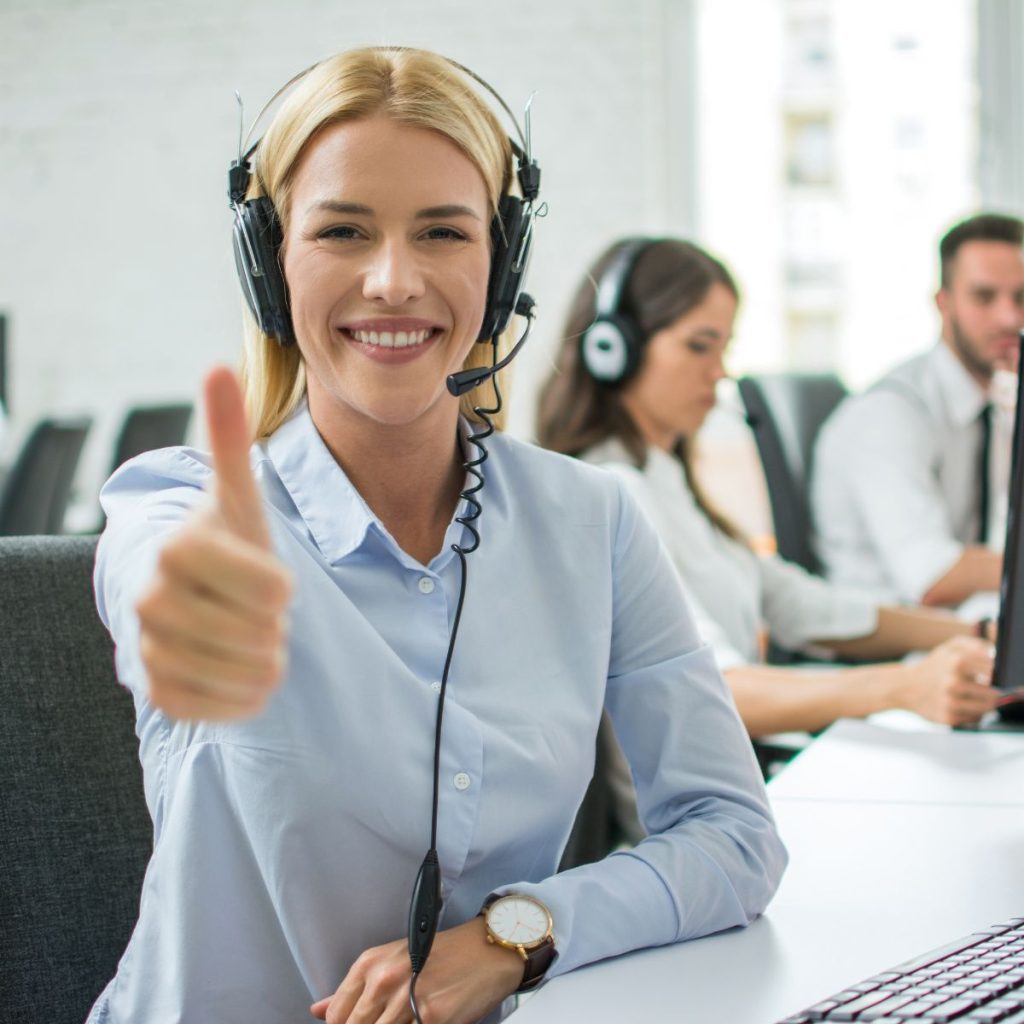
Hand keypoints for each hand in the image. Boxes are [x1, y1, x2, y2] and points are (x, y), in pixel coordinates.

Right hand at [134, 366, 292, 720]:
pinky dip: (247, 694)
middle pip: (263, 633)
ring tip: (248, 633)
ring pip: (249, 673)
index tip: (266, 576)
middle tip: (253, 607)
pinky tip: (238, 668)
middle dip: (273, 622)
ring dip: (265, 657)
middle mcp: (150, 599)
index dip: (283, 587)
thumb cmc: (224, 542)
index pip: (273, 590)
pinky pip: (225, 707)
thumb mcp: (238, 495)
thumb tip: (217, 368)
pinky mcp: (156, 693)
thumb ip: (229, 439)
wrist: (188, 596)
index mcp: (178, 547)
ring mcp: (147, 650)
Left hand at [310, 916, 523, 1023]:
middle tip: (392, 1017)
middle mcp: (384, 980)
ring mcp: (406, 1000)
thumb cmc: (441, 955)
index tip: (361, 1023)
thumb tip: (318, 1010)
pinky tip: (425, 1020)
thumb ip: (353, 990)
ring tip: (409, 1016)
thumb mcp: (392, 961)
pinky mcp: (431, 1018)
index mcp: (370, 964)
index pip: (337, 1016)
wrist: (485, 951)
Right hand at [897, 636, 998, 725]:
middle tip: (987, 688)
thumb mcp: (949, 647)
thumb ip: (975, 644)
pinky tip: (964, 705)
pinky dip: (974, 713)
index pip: (994, 670)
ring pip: (987, 707)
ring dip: (986, 703)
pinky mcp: (948, 718)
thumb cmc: (933, 666)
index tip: (995, 676)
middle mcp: (953, 682)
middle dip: (994, 691)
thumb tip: (994, 653)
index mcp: (956, 661)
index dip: (997, 674)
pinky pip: (975, 719)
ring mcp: (950, 702)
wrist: (905, 687)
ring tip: (976, 697)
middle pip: (994, 692)